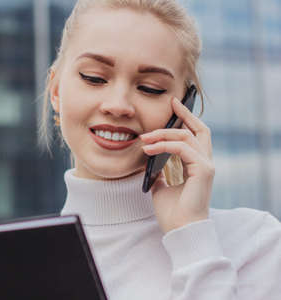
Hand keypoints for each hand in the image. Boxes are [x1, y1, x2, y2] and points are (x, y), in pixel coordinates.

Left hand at [140, 97, 214, 233]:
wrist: (180, 229)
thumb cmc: (172, 211)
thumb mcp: (161, 185)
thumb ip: (159, 171)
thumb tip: (150, 158)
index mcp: (198, 164)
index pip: (196, 135)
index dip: (187, 119)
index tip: (174, 106)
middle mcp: (205, 162)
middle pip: (200, 129)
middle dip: (184, 114)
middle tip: (171, 103)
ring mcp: (206, 165)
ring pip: (186, 137)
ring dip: (163, 134)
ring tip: (144, 139)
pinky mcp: (203, 170)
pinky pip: (182, 149)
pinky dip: (164, 146)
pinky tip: (148, 150)